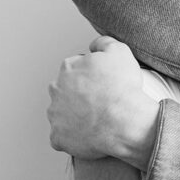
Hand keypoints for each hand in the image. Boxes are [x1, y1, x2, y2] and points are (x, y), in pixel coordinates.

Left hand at [47, 36, 158, 169]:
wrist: (123, 121)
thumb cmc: (122, 87)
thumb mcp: (119, 51)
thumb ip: (103, 42)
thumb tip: (94, 45)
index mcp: (68, 68)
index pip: (75, 67)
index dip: (90, 74)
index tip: (101, 82)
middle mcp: (56, 90)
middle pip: (65, 89)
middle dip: (78, 93)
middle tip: (99, 99)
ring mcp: (55, 115)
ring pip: (62, 113)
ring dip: (74, 114)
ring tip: (96, 118)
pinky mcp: (58, 137)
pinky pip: (62, 136)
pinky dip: (72, 135)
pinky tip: (89, 133)